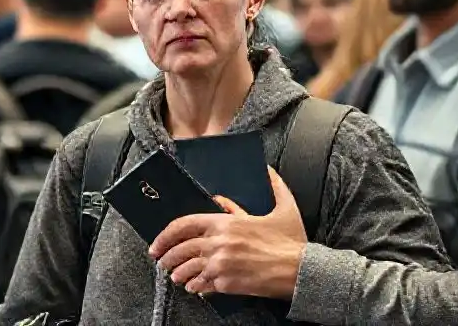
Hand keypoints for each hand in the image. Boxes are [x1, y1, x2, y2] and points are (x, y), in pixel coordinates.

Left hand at [148, 167, 306, 299]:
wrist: (300, 271)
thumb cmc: (292, 241)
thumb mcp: (284, 207)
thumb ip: (273, 186)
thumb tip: (267, 170)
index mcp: (226, 223)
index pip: (184, 225)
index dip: (165, 235)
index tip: (157, 243)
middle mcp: (218, 244)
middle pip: (180, 250)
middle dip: (166, 257)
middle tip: (161, 261)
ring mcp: (220, 265)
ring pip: (187, 270)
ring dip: (177, 273)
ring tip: (175, 276)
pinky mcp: (226, 284)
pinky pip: (201, 286)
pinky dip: (194, 287)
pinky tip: (193, 287)